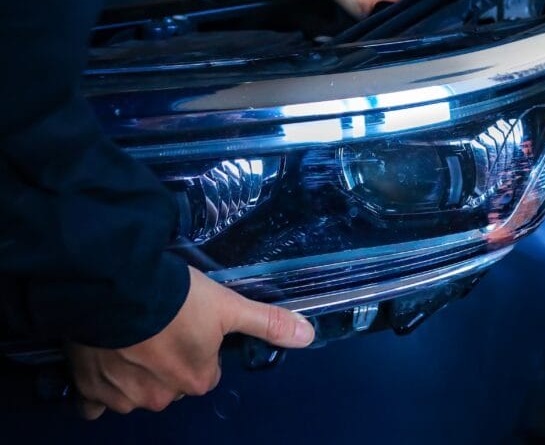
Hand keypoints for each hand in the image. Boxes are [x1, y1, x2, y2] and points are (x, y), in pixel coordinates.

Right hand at [68, 266, 314, 418]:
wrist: (117, 289)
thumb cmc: (177, 299)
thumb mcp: (229, 306)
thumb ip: (267, 322)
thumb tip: (308, 335)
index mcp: (196, 380)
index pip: (205, 372)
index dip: (199, 348)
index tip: (190, 325)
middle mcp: (161, 396)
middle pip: (171, 382)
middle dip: (167, 360)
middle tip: (160, 326)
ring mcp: (123, 396)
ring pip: (135, 390)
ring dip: (133, 370)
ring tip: (132, 334)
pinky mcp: (89, 388)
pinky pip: (95, 401)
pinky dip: (100, 386)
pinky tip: (103, 361)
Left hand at [325, 0, 428, 17]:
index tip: (438, 1)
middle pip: (410, 4)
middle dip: (420, 10)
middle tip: (431, 13)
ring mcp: (377, 0)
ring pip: (398, 15)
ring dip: (407, 19)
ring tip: (420, 20)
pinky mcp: (363, 9)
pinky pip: (379, 21)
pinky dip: (389, 25)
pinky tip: (401, 24)